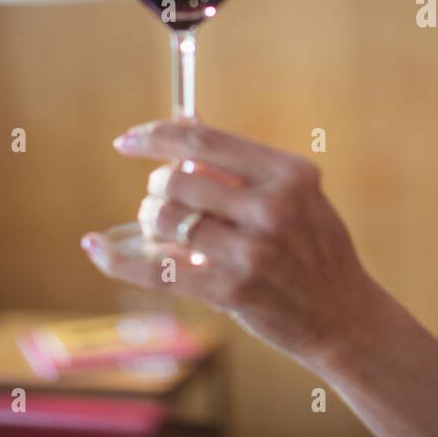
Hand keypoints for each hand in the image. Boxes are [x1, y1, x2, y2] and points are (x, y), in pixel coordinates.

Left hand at [81, 120, 375, 364]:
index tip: (128, 140)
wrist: (343, 315)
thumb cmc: (314, 249)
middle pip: (178, 181)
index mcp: (290, 174)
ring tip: (160, 228)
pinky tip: (94, 246)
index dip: (158, 136)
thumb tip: (183, 122)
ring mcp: (252, 251)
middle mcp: (273, 208)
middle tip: (162, 199)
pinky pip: (157, 269)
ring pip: (165, 220)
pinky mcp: (231, 290)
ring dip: (149, 220)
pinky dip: (118, 259)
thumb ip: (241, 164)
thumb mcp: (295, 195)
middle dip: (158, 188)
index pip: (206, 142)